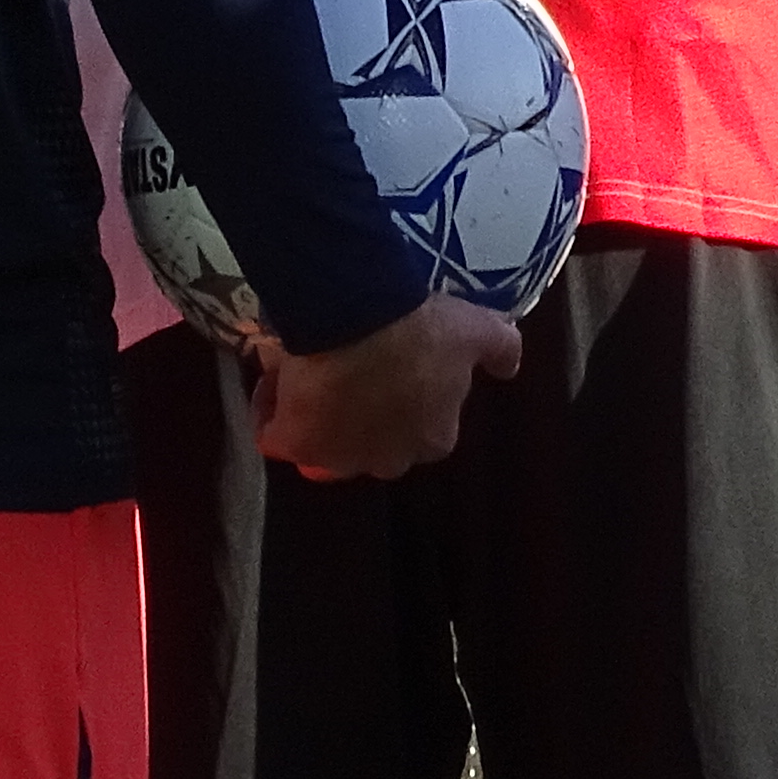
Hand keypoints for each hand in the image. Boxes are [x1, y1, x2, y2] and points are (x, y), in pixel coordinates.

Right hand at [257, 292, 520, 479]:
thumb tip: (508, 368)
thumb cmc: (422, 327)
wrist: (361, 318)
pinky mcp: (296, 445)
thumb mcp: (475, 330)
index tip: (387, 369)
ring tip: (300, 374)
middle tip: (341, 372)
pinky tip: (269, 382)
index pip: (420, 432)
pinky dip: (269, 412)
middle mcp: (388, 460)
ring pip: (320, 445)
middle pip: (368, 446)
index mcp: (434, 438)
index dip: (401, 402)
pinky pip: (275, 436)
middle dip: (355, 418)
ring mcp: (339, 457)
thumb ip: (500, 349)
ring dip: (312, 417)